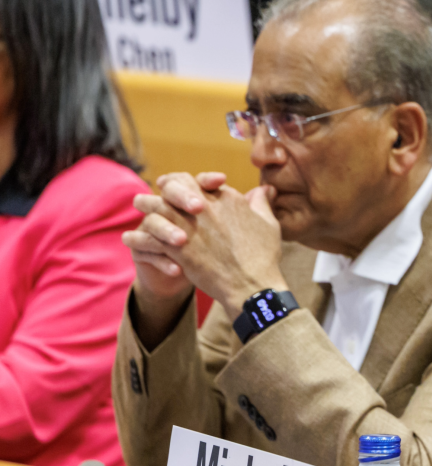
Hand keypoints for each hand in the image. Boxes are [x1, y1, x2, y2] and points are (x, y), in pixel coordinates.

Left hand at [125, 172, 285, 311]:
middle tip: (156, 188)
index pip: (200, 180)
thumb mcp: (268, 223)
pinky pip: (151, 237)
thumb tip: (264, 189)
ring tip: (138, 204)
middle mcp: (205, 207)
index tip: (180, 186)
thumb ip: (261, 203)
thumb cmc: (263, 255)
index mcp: (227, 198)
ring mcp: (190, 227)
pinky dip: (137, 236)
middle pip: (176, 186)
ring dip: (146, 204)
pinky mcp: (178, 249)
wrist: (251, 285)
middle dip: (163, 186)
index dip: (188, 182)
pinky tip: (128, 237)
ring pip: (159, 207)